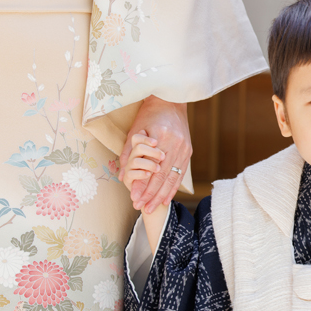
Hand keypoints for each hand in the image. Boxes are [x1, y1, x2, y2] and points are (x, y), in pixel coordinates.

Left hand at [118, 95, 191, 212]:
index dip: (143, 186)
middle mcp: (175, 144)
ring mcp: (184, 148)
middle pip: (163, 177)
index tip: (134, 199)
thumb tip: (122, 175)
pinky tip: (167, 198)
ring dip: (162, 195)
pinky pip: (181, 173)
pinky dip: (173, 187)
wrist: (170, 101)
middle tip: (142, 209)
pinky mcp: (188, 151)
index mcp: (160, 138)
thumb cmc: (148, 115)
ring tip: (153, 208)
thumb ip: (128, 153)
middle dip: (152, 195)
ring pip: (173, 178)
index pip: (151, 169)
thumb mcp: (134, 131)